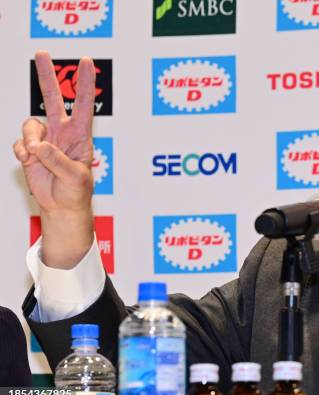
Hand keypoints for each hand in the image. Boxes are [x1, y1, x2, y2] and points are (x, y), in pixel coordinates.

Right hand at [13, 51, 95, 267]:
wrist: (62, 206)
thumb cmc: (76, 192)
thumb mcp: (74, 178)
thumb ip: (57, 160)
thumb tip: (38, 145)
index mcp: (80, 135)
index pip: (83, 104)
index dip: (84, 83)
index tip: (87, 61)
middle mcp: (62, 132)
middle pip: (52, 98)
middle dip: (46, 75)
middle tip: (41, 52)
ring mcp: (45, 140)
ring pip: (30, 124)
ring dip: (29, 137)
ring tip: (34, 155)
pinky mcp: (29, 150)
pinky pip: (19, 142)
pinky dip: (20, 152)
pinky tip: (27, 162)